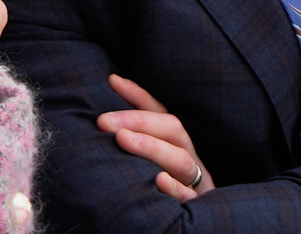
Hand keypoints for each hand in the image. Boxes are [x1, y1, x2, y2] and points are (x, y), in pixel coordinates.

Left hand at [97, 74, 214, 200]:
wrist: (185, 224)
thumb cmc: (164, 184)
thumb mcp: (151, 154)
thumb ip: (132, 125)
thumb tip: (112, 82)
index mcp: (178, 143)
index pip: (160, 112)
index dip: (137, 95)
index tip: (112, 81)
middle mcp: (189, 158)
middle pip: (173, 130)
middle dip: (138, 121)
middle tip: (104, 122)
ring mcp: (195, 182)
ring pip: (182, 161)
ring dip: (152, 148)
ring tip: (123, 139)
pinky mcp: (196, 207)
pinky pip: (189, 197)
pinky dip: (175, 189)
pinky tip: (159, 181)